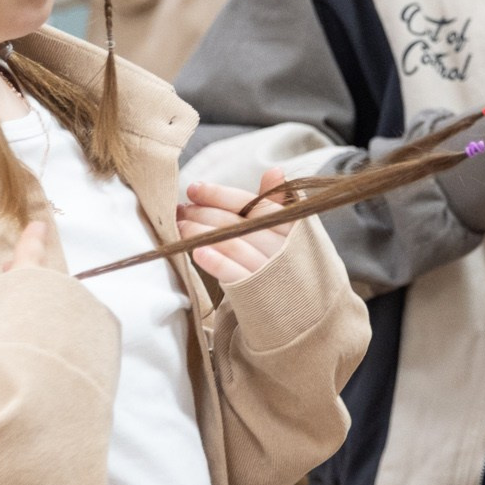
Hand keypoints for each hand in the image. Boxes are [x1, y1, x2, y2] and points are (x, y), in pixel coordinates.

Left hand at [178, 168, 291, 284]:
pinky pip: (236, 275)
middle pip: (238, 223)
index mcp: (289, 227)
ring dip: (202, 234)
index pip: (252, 204)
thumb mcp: (288, 232)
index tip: (194, 189)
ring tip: (181, 228)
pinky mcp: (259, 294)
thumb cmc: (288, 265)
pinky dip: (217, 262)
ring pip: (233, 245)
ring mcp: (271, 271)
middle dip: (204, 213)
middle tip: (180, 210)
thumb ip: (277, 203)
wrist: (305, 313)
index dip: (220, 195)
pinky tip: (198, 253)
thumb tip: (275, 171)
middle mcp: (282, 246)